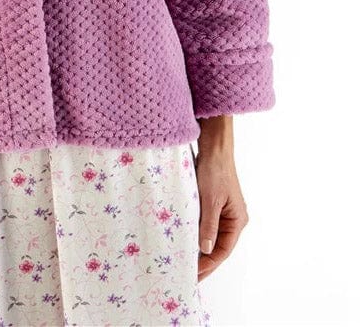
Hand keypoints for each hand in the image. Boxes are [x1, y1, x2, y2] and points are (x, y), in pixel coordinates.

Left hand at [194, 145, 248, 280]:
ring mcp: (223, 211)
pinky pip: (205, 225)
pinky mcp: (213, 204)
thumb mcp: (210, 200)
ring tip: (185, 261)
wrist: (214, 147)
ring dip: (199, 248)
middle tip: (188, 274)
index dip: (209, 264)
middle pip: (218, 246)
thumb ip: (208, 225)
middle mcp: (233, 219)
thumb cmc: (215, 171)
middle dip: (204, 260)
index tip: (194, 274)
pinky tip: (185, 240)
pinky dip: (196, 233)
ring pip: (210, 236)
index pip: (222, 250)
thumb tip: (205, 250)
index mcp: (237, 220)